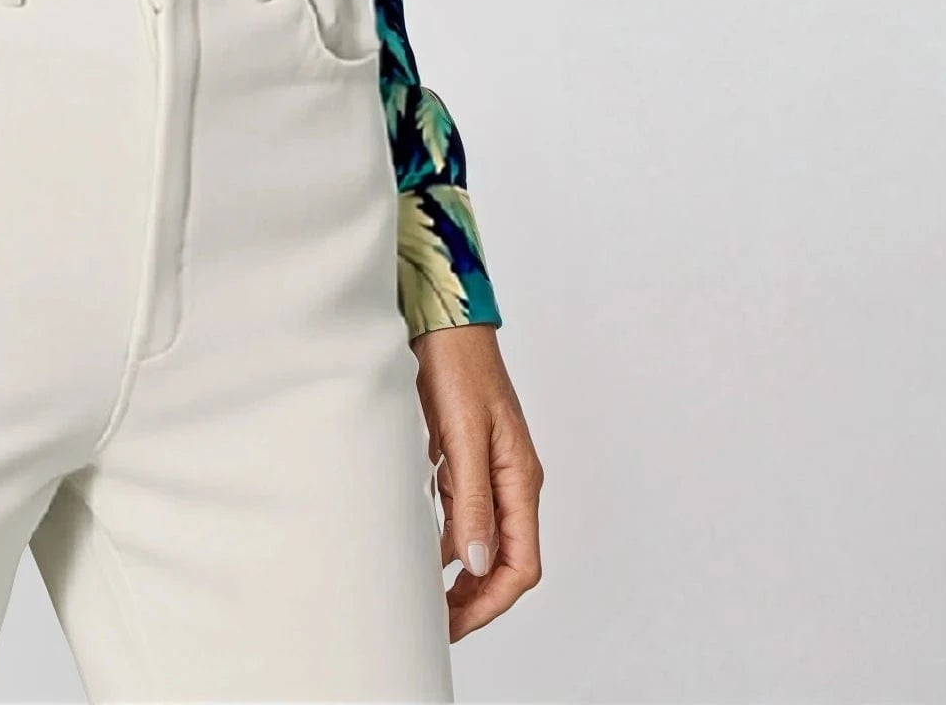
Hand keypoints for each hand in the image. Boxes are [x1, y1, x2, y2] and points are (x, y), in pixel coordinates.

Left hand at [411, 322, 542, 639]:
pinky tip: (424, 549)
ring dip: (461, 575)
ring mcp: (490, 470)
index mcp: (520, 480)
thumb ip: (473, 499)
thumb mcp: (463, 435)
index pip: (522, 564)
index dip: (491, 602)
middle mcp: (511, 481)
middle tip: (438, 622)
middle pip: (505, 560)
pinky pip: (464, 513)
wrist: (444, 321)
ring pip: (484, 541)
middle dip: (476, 598)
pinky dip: (447, 540)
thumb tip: (477, 562)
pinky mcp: (467, 457)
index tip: (455, 623)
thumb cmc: (458, 367)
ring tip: (429, 598)